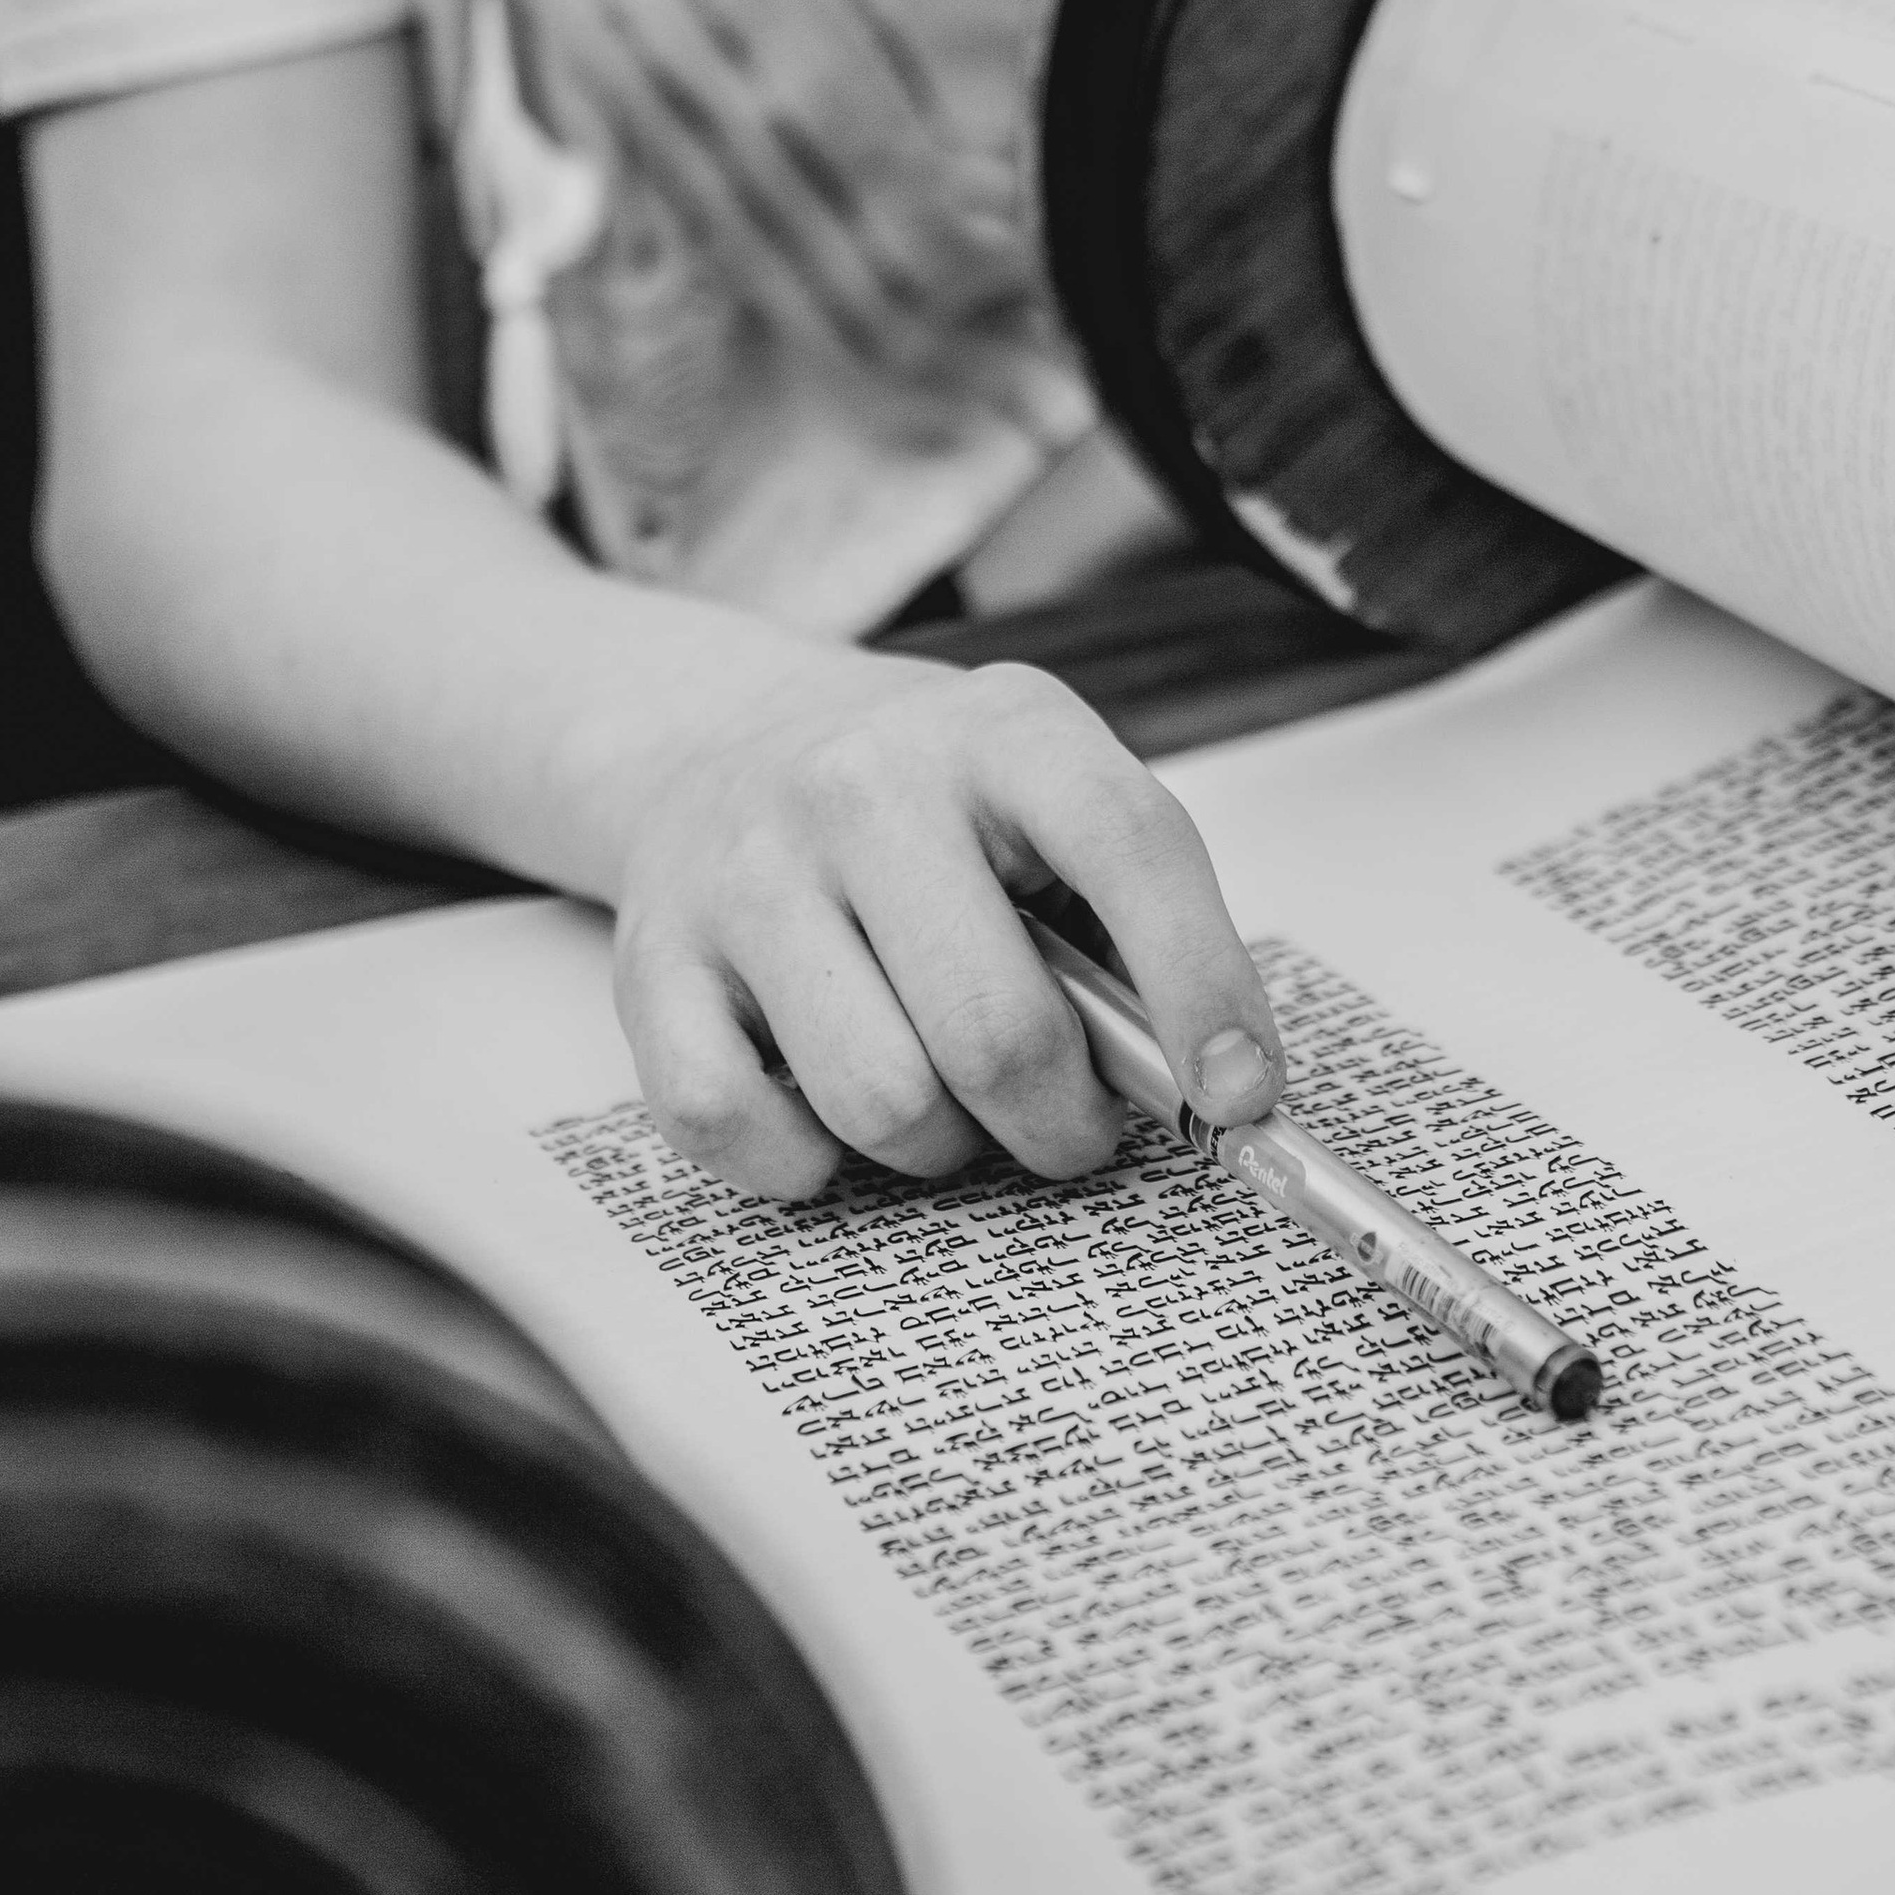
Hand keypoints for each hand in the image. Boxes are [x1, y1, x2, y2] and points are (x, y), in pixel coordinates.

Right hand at [612, 649, 1285, 1199]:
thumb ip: (1131, 920)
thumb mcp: (1048, 797)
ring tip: (945, 1097)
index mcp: (1003, 731)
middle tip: (1070, 1124)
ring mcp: (746, 873)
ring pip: (881, 1103)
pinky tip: (829, 1114)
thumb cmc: (926, 807)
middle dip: (1062, 1124)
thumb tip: (1216, 1089)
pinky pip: (737, 1129)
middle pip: (998, 1032)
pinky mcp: (654, 962)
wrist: (715, 739)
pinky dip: (802, 1163)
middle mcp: (862, 787)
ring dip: (938, 1146)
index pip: (1130, 847)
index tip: (1241, 1099)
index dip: (1203, 987)